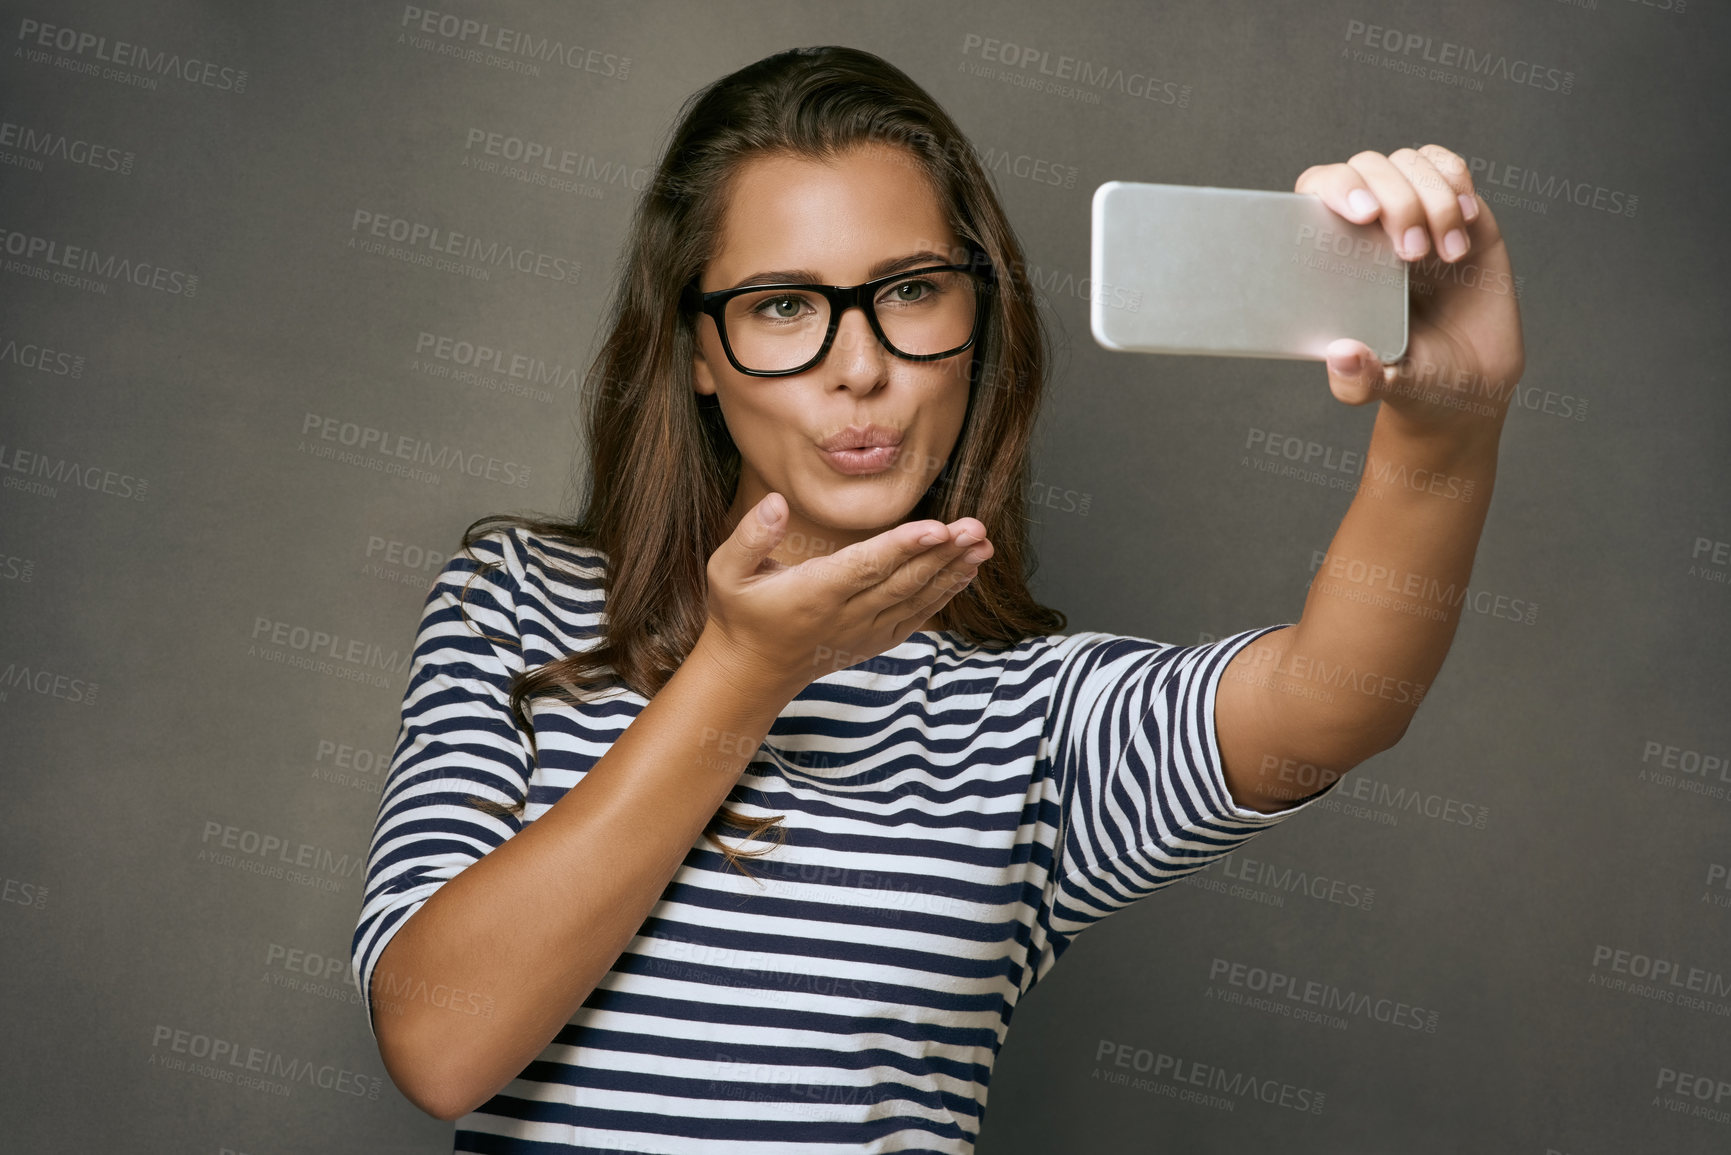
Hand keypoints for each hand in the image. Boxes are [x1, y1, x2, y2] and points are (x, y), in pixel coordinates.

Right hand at [699, 491, 992, 696]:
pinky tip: (965, 572)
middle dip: (942, 554)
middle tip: (976, 527)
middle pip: (902, 581)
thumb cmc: (740, 612)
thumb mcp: (726, 571)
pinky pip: (916, 616)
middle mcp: (845, 615)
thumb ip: (750, 536)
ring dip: (952, 571)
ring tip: (983, 545)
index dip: (903, 547)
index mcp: (813, 593)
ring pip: (915, 598)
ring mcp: (864, 630)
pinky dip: (943, 594)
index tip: (938, 528)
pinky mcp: (875, 639)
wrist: (751, 670)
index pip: (865, 566)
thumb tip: (776, 502)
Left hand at [1295, 144, 1526, 442]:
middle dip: (1397, 201)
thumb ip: (1360, 379)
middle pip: (1367, 167)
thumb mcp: (1388, 386)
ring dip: (1432, 199)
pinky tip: (1466, 225)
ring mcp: (1413, 213)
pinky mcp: (1457, 212)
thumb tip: (1341, 356)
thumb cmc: (1418, 380)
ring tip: (1447, 256)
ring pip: (1409, 162)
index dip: (1335, 187)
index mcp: (1335, 259)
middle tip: (1414, 255)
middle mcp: (1368, 229)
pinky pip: (1448, 167)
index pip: (1316, 192)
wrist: (1474, 382)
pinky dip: (1457, 184)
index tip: (1363, 216)